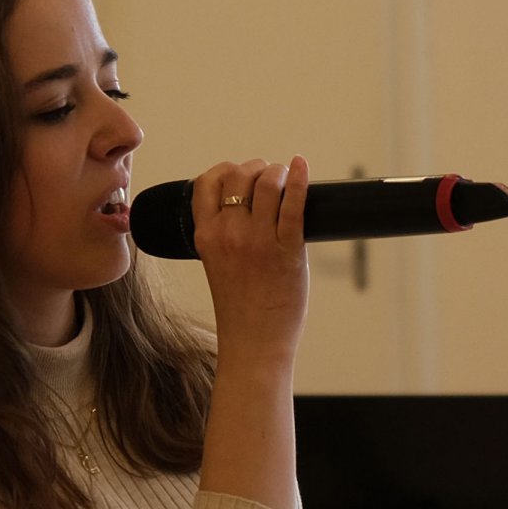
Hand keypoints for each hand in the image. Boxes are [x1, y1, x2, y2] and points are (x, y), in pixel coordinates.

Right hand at [190, 156, 308, 366]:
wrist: (253, 342)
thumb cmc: (239, 308)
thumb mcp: (215, 263)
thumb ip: (223, 234)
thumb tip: (246, 204)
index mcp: (206, 236)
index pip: (206, 182)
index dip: (225, 169)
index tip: (239, 173)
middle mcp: (229, 233)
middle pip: (239, 175)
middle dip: (256, 168)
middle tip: (268, 176)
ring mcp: (259, 240)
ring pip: (267, 183)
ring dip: (278, 172)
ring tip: (286, 177)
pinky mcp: (288, 249)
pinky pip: (294, 204)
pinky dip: (299, 179)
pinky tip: (302, 166)